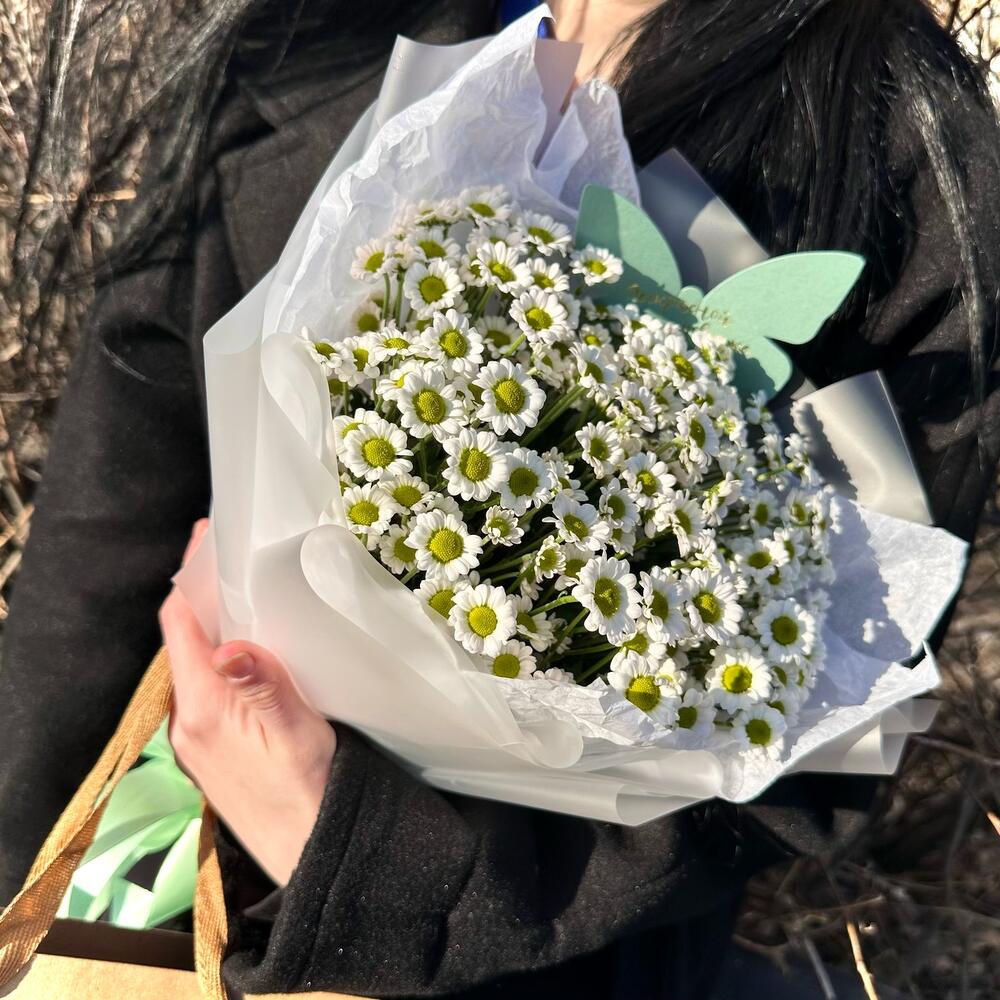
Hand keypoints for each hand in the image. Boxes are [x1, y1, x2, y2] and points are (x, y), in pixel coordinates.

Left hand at [159, 519, 336, 885]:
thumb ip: (263, 686)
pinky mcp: (212, 747)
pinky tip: (253, 649)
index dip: (190, 576)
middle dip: (204, 593)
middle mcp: (187, 721)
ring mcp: (197, 737)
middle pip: (185, 639)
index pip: (181, 625)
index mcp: (202, 709)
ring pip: (197, 663)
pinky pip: (209, 686)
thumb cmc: (311, 792)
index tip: (207, 536)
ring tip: (245, 589)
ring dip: (216, 625)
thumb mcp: (296, 732)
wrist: (312, 852)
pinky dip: (224, 656)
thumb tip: (228, 645)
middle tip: (233, 553)